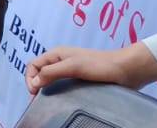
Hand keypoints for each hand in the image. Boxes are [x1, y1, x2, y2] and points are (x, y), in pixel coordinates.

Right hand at [26, 43, 156, 93]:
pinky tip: (62, 99)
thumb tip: (34, 82)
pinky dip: (58, 92)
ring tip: (48, 101)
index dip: (30, 78)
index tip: (34, 93)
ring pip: (51, 80)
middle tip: (38, 101)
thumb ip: (51, 72)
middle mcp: (61, 61)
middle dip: (36, 85)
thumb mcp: (73, 66)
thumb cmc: (101, 65)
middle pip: (40, 73)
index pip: (33, 65)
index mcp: (56, 54)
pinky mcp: (80, 79)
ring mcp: (71, 70)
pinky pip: (63, 85)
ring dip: (46, 89)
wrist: (127, 69)